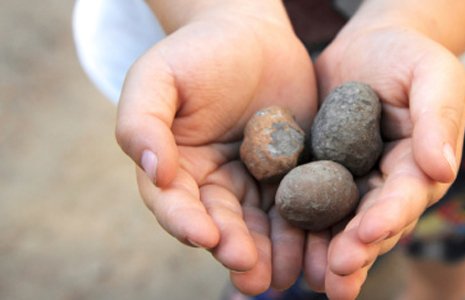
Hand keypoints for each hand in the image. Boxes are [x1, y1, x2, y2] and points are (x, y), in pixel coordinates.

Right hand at [115, 3, 316, 294]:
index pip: (176, 203)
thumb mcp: (158, 77)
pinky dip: (307, 229)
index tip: (207, 238)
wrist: (251, 34)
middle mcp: (214, 184)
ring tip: (286, 276)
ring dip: (273, 252)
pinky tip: (318, 248)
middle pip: (223, 224)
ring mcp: (255, 182)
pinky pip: (299, 205)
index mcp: (176, 169)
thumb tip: (152, 170)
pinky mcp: (291, 175)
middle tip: (252, 274)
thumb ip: (142, 121)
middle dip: (237, 250)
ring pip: (262, 225)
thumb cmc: (198, 52)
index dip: (186, 223)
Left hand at [311, 25, 464, 298]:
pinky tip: (283, 249)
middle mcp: (388, 185)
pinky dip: (301, 228)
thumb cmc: (407, 56)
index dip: (389, 217)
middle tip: (336, 277)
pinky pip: (311, 204)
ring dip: (329, 255)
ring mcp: (355, 185)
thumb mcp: (433, 74)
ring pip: (342, 225)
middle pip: (374, 224)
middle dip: (357, 251)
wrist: (369, 47)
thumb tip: (442, 169)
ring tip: (314, 281)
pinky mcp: (323, 177)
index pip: (406, 196)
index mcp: (421, 167)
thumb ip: (439, 117)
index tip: (367, 234)